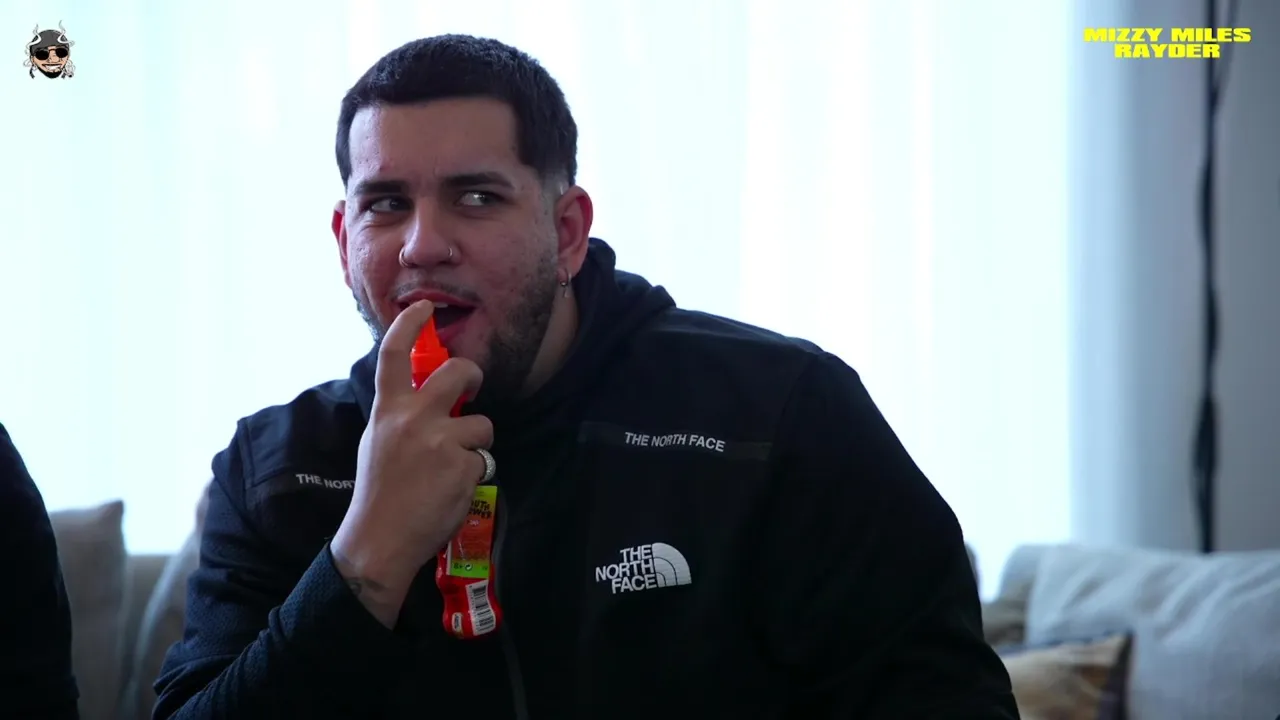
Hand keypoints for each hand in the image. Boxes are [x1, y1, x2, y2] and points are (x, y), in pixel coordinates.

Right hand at [331, 300, 492, 625]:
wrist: (379, 540)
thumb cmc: (378, 493)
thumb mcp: (378, 442)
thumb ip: (401, 416)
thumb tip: (427, 397)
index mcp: (387, 411)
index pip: (394, 355)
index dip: (410, 325)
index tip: (425, 307)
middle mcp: (413, 419)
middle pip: (458, 374)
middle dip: (473, 375)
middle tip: (472, 385)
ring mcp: (440, 442)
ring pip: (482, 425)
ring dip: (476, 444)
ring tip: (452, 467)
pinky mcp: (463, 467)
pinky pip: (484, 461)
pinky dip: (474, 476)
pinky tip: (453, 490)